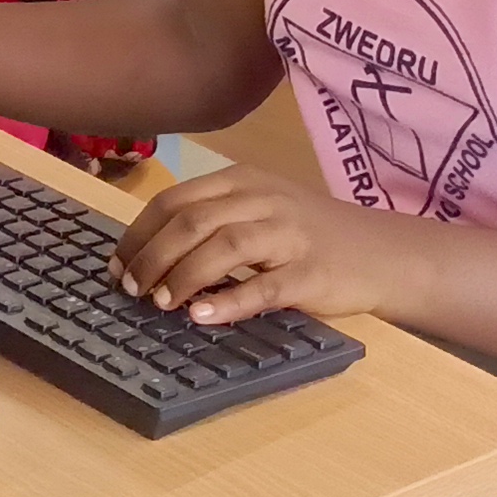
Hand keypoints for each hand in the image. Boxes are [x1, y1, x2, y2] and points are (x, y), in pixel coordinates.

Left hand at [108, 165, 442, 330]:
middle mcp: (264, 199)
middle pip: (193, 220)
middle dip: (152, 255)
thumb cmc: (309, 235)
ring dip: (183, 274)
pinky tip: (202, 315)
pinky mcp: (311, 271)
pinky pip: (264, 286)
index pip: (175, 199)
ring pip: (224, 246)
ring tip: (159, 302)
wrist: (381, 253)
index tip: (115, 265)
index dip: (138, 233)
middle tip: (129, 288)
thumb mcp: (259, 212)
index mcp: (243, 180)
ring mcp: (289, 234)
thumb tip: (146, 255)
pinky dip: (229, 300)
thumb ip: (212, 223)